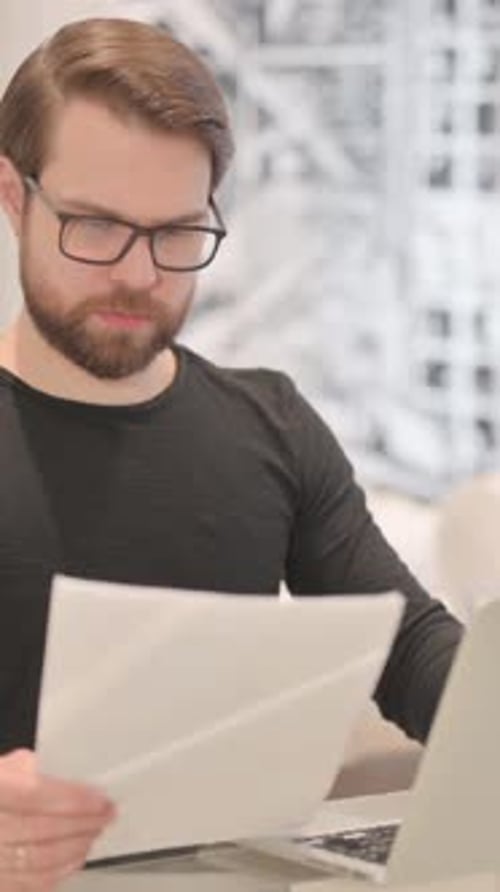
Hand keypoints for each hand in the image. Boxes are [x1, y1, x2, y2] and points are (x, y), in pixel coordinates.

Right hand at [0, 749, 115, 890]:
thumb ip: (21, 768)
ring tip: (93, 834)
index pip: (35, 795)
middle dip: (82, 823)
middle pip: (42, 831)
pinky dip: (56, 874)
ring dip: (75, 849)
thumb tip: (54, 771)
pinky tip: (73, 860)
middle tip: (106, 815)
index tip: (100, 798)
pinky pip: (28, 886)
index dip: (73, 799)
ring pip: (39, 862)